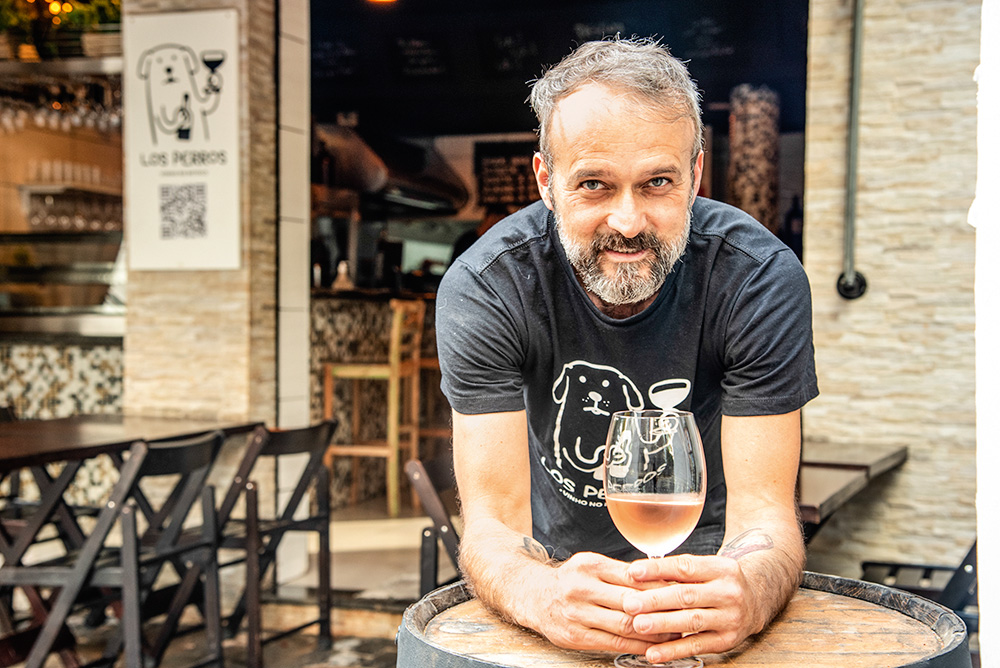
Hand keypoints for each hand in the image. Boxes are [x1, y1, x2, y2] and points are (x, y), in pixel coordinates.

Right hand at [525, 551, 680, 654]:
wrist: (534, 596)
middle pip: (632, 602)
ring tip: (674, 633)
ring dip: (654, 632)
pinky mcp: (575, 636)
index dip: (661, 587)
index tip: (681, 593)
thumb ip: (622, 572)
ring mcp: (577, 614)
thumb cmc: (571, 580)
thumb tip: (662, 579)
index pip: (634, 577)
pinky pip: (614, 643)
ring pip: (625, 625)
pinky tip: (651, 646)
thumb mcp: (592, 565)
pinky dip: (637, 646)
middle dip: (662, 611)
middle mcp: (582, 588)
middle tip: (684, 615)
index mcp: (591, 565)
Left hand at [622, 555, 757, 663]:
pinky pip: (696, 646)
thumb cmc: (718, 583)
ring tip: (638, 625)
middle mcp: (728, 592)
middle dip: (655, 600)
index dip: (658, 569)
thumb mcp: (706, 569)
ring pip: (691, 621)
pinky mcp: (726, 640)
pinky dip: (673, 650)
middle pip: (687, 596)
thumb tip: (636, 573)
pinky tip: (653, 653)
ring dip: (662, 624)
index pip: (685, 567)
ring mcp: (729, 617)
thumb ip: (677, 571)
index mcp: (721, 568)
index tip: (633, 572)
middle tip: (630, 604)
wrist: (755, 602)